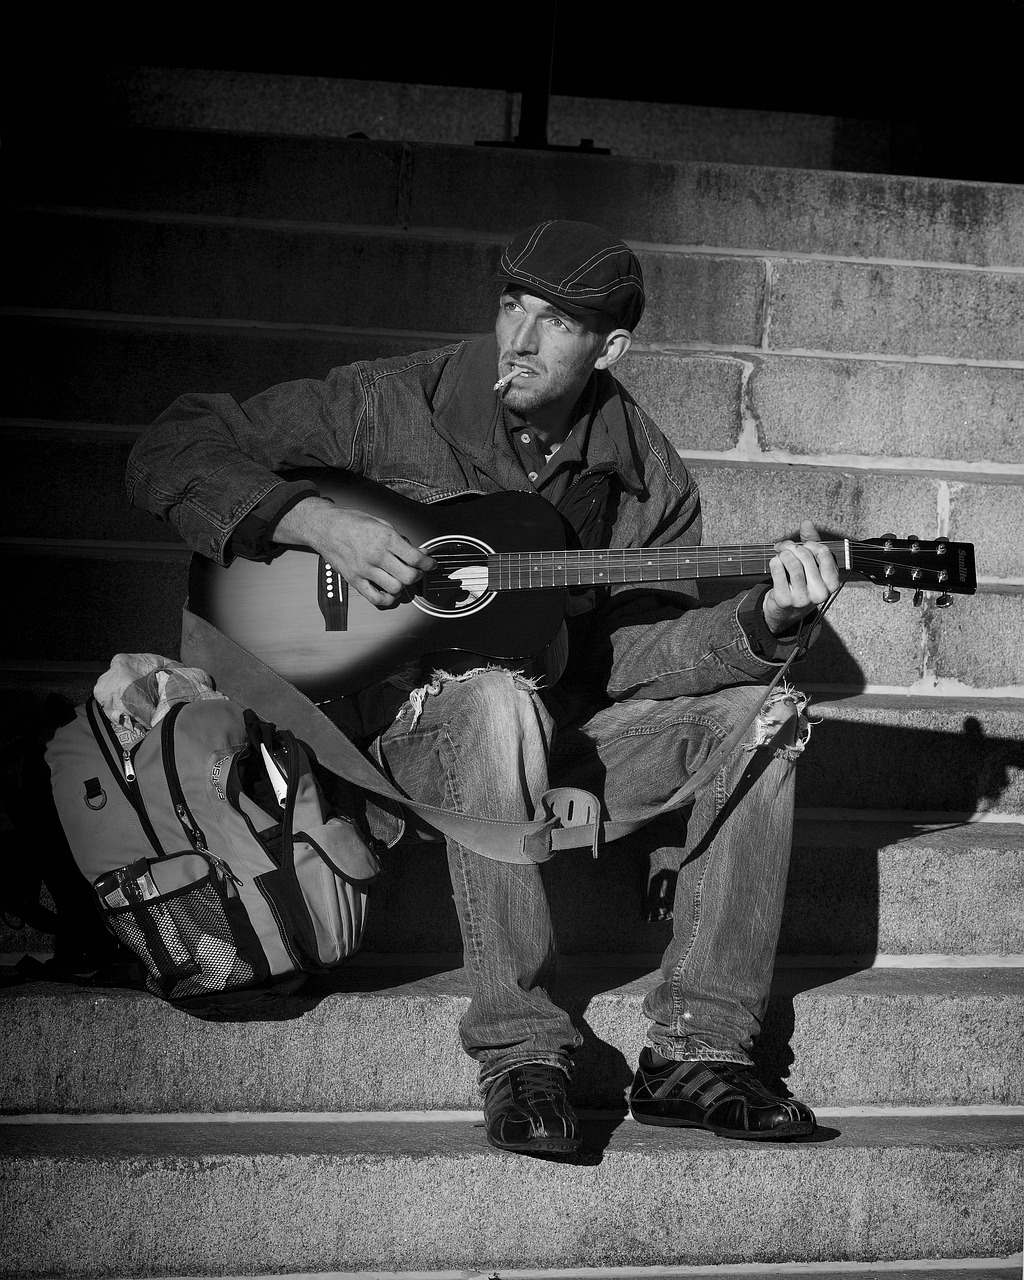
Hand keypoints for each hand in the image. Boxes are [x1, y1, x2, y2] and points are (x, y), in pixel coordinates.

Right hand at [275, 497, 434, 607]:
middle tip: (417, 570)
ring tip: (401, 578)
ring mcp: (364, 570)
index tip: (430, 563)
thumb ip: (399, 539)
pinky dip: (387, 599)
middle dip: (418, 575)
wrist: (324, 527)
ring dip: (403, 585)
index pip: (415, 558)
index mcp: (385, 538)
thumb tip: (417, 552)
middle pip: (408, 576)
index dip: (428, 563)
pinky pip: (375, 598)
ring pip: (395, 588)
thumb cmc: (350, 522)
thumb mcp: (380, 522)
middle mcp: (376, 555)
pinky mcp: (354, 580)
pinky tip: (390, 592)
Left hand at [762, 519, 839, 634]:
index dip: (809, 543)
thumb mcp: (811, 564)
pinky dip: (774, 562)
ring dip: (783, 554)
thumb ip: (811, 541)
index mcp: (832, 582)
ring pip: (792, 563)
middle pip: (805, 556)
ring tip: (780, 556)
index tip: (799, 545)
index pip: (823, 552)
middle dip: (792, 547)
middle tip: (783, 548)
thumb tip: (806, 523)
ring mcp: (803, 598)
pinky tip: (774, 562)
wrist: (786, 610)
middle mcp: (820, 593)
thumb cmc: (801, 582)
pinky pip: (778, 572)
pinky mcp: (785, 600)